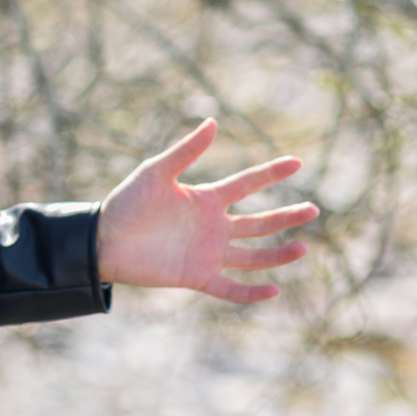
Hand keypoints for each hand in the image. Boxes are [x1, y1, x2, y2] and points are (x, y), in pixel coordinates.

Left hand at [96, 117, 316, 302]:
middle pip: (259, 222)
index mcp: (206, 199)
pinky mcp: (197, 276)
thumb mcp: (156, 172)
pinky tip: (274, 290)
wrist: (103, 240)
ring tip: (303, 248)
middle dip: (285, 216)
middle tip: (313, 209)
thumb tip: (213, 122)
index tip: (297, 161)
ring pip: (252, 255)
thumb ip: (186, 151)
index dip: (271, 173)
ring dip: (277, 254)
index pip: (247, 184)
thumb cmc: (127, 203)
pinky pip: (230, 288)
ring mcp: (207, 252)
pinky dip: (251, 293)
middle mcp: (212, 226)